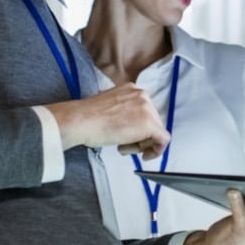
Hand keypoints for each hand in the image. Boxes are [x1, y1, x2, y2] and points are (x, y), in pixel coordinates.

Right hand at [45, 83, 169, 158]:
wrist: (81, 121)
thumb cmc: (88, 118)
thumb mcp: (110, 108)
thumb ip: (124, 112)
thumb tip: (130, 126)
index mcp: (132, 89)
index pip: (144, 111)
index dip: (138, 128)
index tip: (129, 137)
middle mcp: (142, 95)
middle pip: (153, 121)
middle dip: (141, 137)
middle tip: (124, 144)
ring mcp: (147, 108)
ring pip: (157, 131)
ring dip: (142, 143)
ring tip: (123, 146)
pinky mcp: (150, 124)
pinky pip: (163, 140)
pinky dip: (156, 150)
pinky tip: (144, 155)